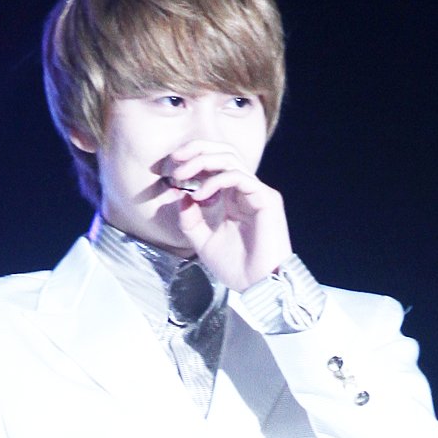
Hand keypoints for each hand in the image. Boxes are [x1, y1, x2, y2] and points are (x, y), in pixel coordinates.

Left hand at [171, 141, 292, 292]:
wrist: (258, 286)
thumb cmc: (236, 268)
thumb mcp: (203, 242)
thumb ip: (191, 220)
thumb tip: (181, 196)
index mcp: (234, 198)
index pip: (216, 165)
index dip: (194, 160)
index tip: (171, 167)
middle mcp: (247, 191)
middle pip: (224, 152)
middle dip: (197, 150)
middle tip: (174, 158)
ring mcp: (258, 193)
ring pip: (231, 159)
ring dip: (203, 161)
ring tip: (182, 174)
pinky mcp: (266, 199)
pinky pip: (239, 177)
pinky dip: (217, 180)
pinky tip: (200, 194)